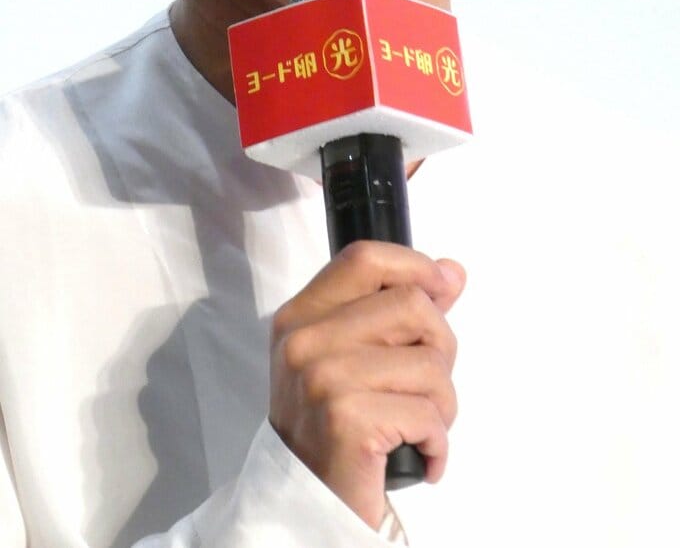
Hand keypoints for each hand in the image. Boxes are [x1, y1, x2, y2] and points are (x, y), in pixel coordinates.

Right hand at [269, 240, 465, 529]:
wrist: (304, 506)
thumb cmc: (333, 431)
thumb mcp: (350, 359)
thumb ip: (396, 310)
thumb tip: (452, 272)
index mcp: (301, 316)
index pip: (365, 258)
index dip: (415, 267)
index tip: (442, 289)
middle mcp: (306, 341)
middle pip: (412, 305)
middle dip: (439, 348)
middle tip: (424, 389)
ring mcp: (324, 379)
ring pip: (431, 363)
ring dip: (441, 405)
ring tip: (416, 428)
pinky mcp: (348, 421)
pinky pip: (429, 414)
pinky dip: (438, 443)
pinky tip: (418, 456)